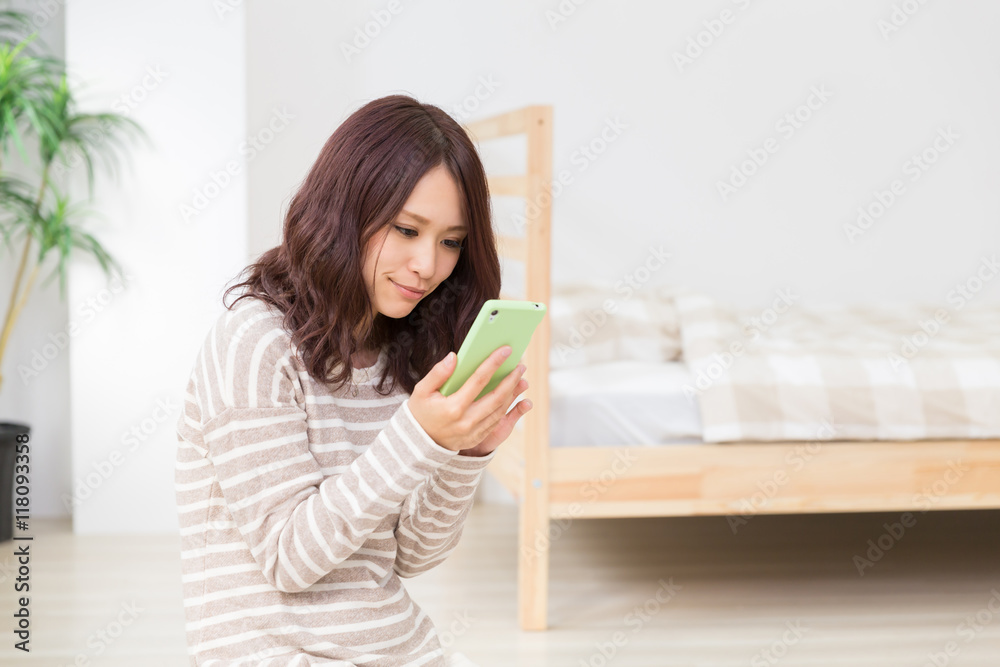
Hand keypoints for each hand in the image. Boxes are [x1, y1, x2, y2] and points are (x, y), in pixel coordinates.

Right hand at [407, 345, 532, 455]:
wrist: (418, 444)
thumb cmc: (420, 413)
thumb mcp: (421, 391)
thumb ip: (437, 373)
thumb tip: (454, 357)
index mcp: (453, 408)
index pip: (478, 380)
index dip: (493, 363)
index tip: (505, 351)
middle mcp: (466, 421)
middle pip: (496, 397)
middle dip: (511, 379)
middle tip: (520, 365)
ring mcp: (473, 432)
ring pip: (499, 410)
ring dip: (512, 393)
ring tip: (519, 378)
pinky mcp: (477, 438)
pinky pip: (496, 421)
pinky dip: (505, 407)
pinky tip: (510, 395)